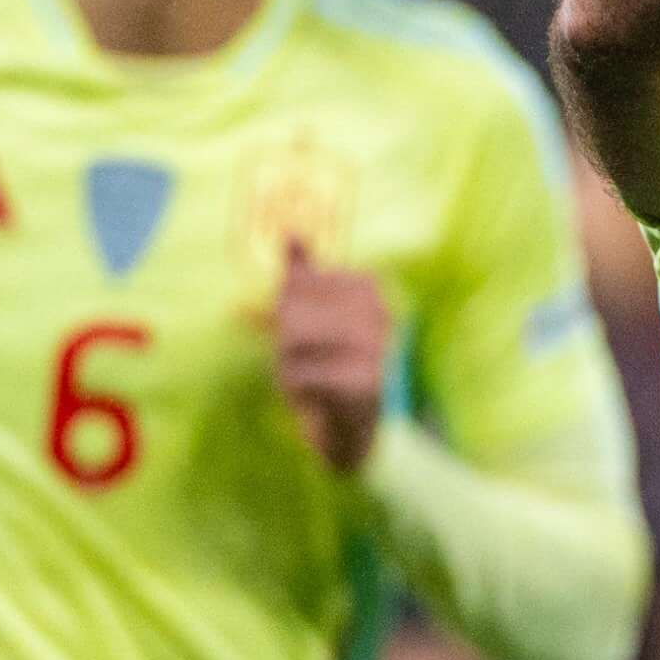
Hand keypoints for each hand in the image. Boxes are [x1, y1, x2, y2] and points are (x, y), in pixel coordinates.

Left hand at [273, 238, 388, 474]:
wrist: (355, 426)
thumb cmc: (330, 362)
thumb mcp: (315, 314)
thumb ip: (304, 275)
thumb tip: (291, 233)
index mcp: (369, 289)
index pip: (298, 280)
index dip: (285, 305)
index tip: (297, 324)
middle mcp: (378, 313)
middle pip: (291, 308)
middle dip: (282, 337)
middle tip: (298, 357)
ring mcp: (375, 348)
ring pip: (294, 339)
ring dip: (286, 363)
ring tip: (302, 375)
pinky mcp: (365, 383)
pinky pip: (303, 375)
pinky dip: (296, 387)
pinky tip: (309, 396)